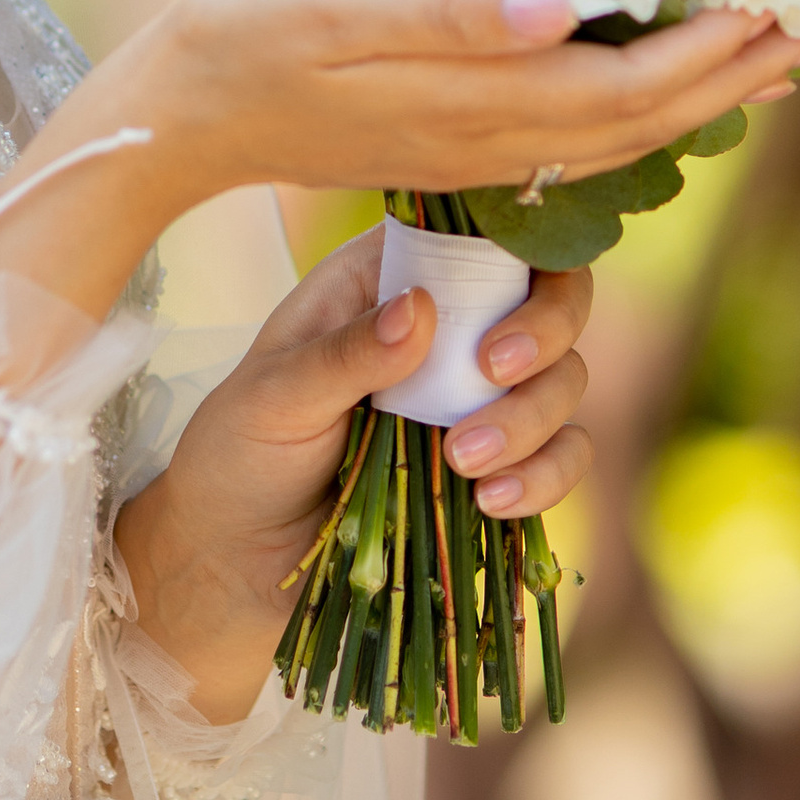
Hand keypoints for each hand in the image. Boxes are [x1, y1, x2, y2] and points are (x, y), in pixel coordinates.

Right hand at [0, 0, 799, 395]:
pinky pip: (573, 134)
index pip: (625, 89)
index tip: (795, 3)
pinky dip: (638, 101)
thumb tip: (558, 8)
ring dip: (701, 92)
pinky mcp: (444, 140)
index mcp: (470, 105)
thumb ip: (442, 13)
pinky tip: (655, 71)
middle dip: (736, 75)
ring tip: (774, 48)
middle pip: (642, 123)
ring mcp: (467, 148)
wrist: (158, 120)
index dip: (714, 54)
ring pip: (616, 136)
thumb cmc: (229, 44)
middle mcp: (485, 139)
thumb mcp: (324, 12)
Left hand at [110, 227, 594, 721]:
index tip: (494, 309)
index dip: (521, 250)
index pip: (484, 235)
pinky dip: (546, 478)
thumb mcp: (274, 397)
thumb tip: (419, 307)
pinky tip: (491, 504)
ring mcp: (478, 401)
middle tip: (493, 373)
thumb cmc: (240, 455)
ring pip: (565, 382)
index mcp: (387, 282)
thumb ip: (345, 355)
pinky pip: (562, 458)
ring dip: (534, 419)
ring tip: (463, 464)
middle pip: (553, 299)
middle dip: (544, 334)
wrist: (234, 564)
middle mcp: (447, 330)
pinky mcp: (499, 470)